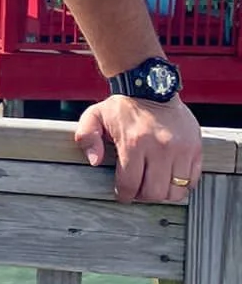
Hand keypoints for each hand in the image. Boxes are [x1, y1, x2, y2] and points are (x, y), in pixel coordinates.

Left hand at [74, 94, 203, 202]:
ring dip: (163, 192)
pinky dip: (181, 184)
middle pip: (154, 192)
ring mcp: (181, 149)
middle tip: (138, 189)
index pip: (130, 185)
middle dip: (143, 196)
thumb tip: (95, 161)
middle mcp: (161, 148)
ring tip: (154, 183)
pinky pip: (192, 180)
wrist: (152, 87)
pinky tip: (169, 176)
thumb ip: (86, 138)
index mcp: (134, 143)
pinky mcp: (196, 148)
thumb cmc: (122, 106)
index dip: (124, 195)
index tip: (122, 194)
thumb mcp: (95, 116)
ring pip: (176, 191)